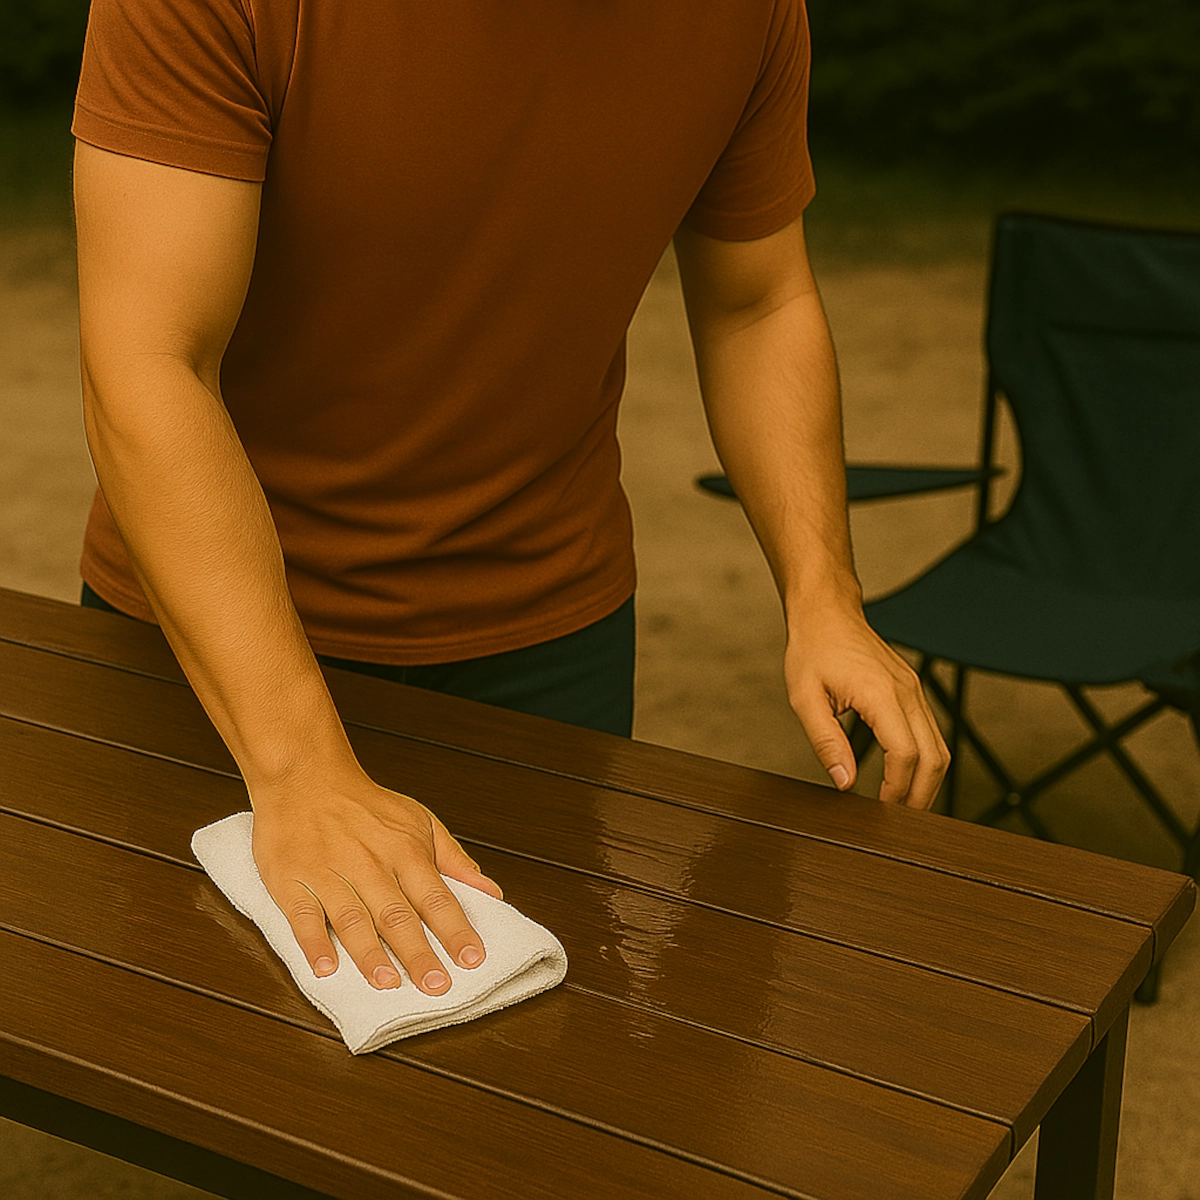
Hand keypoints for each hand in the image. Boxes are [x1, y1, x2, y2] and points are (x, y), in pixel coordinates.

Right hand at [249, 767, 503, 992]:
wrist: (305, 776)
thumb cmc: (366, 805)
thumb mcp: (419, 821)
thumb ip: (454, 859)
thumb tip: (490, 891)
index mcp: (405, 851)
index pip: (436, 897)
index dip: (455, 929)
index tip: (473, 959)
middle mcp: (370, 864)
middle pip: (397, 915)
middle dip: (419, 953)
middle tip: (436, 987)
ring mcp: (329, 873)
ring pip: (353, 918)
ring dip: (370, 953)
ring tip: (387, 983)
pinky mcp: (292, 880)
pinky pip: (303, 915)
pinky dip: (313, 942)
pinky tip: (325, 968)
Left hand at [785, 606, 949, 808]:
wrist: (827, 613)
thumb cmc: (813, 648)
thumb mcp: (805, 698)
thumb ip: (826, 742)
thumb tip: (844, 782)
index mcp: (881, 693)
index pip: (904, 754)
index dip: (897, 789)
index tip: (882, 810)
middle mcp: (906, 692)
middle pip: (934, 757)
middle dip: (920, 795)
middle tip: (899, 821)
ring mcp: (913, 690)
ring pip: (939, 746)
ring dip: (926, 780)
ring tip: (902, 805)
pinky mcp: (911, 690)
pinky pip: (930, 732)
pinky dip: (924, 760)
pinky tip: (905, 776)